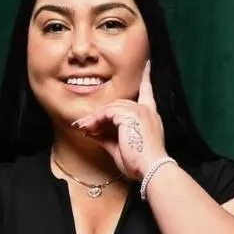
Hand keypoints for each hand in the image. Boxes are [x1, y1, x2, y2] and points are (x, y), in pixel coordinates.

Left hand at [70, 59, 166, 181]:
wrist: (152, 170)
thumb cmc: (141, 164)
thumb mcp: (122, 149)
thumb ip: (108, 138)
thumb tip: (92, 132)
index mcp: (150, 115)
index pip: (147, 91)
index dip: (146, 77)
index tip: (147, 64)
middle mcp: (146, 109)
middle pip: (117, 104)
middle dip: (99, 115)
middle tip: (82, 125)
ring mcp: (139, 110)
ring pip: (111, 108)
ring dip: (94, 119)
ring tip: (82, 128)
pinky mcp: (131, 115)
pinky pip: (107, 113)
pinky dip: (96, 120)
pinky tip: (89, 129)